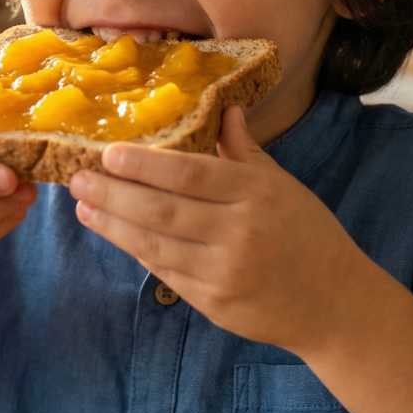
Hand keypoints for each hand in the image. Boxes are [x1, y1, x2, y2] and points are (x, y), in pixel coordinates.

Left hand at [68, 106, 360, 354]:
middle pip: (163, 210)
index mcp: (256, 193)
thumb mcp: (283, 185)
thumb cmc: (308, 234)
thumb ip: (244, 151)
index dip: (145, 165)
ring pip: (156, 245)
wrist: (334, 303)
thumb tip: (223, 108)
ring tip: (82, 206)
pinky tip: (114, 233)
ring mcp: (224, 272)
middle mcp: (239, 232)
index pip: (190, 174)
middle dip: (114, 194)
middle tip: (77, 178)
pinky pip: (166, 273)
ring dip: (113, 225)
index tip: (107, 153)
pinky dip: (137, 252)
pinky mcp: (214, 303)